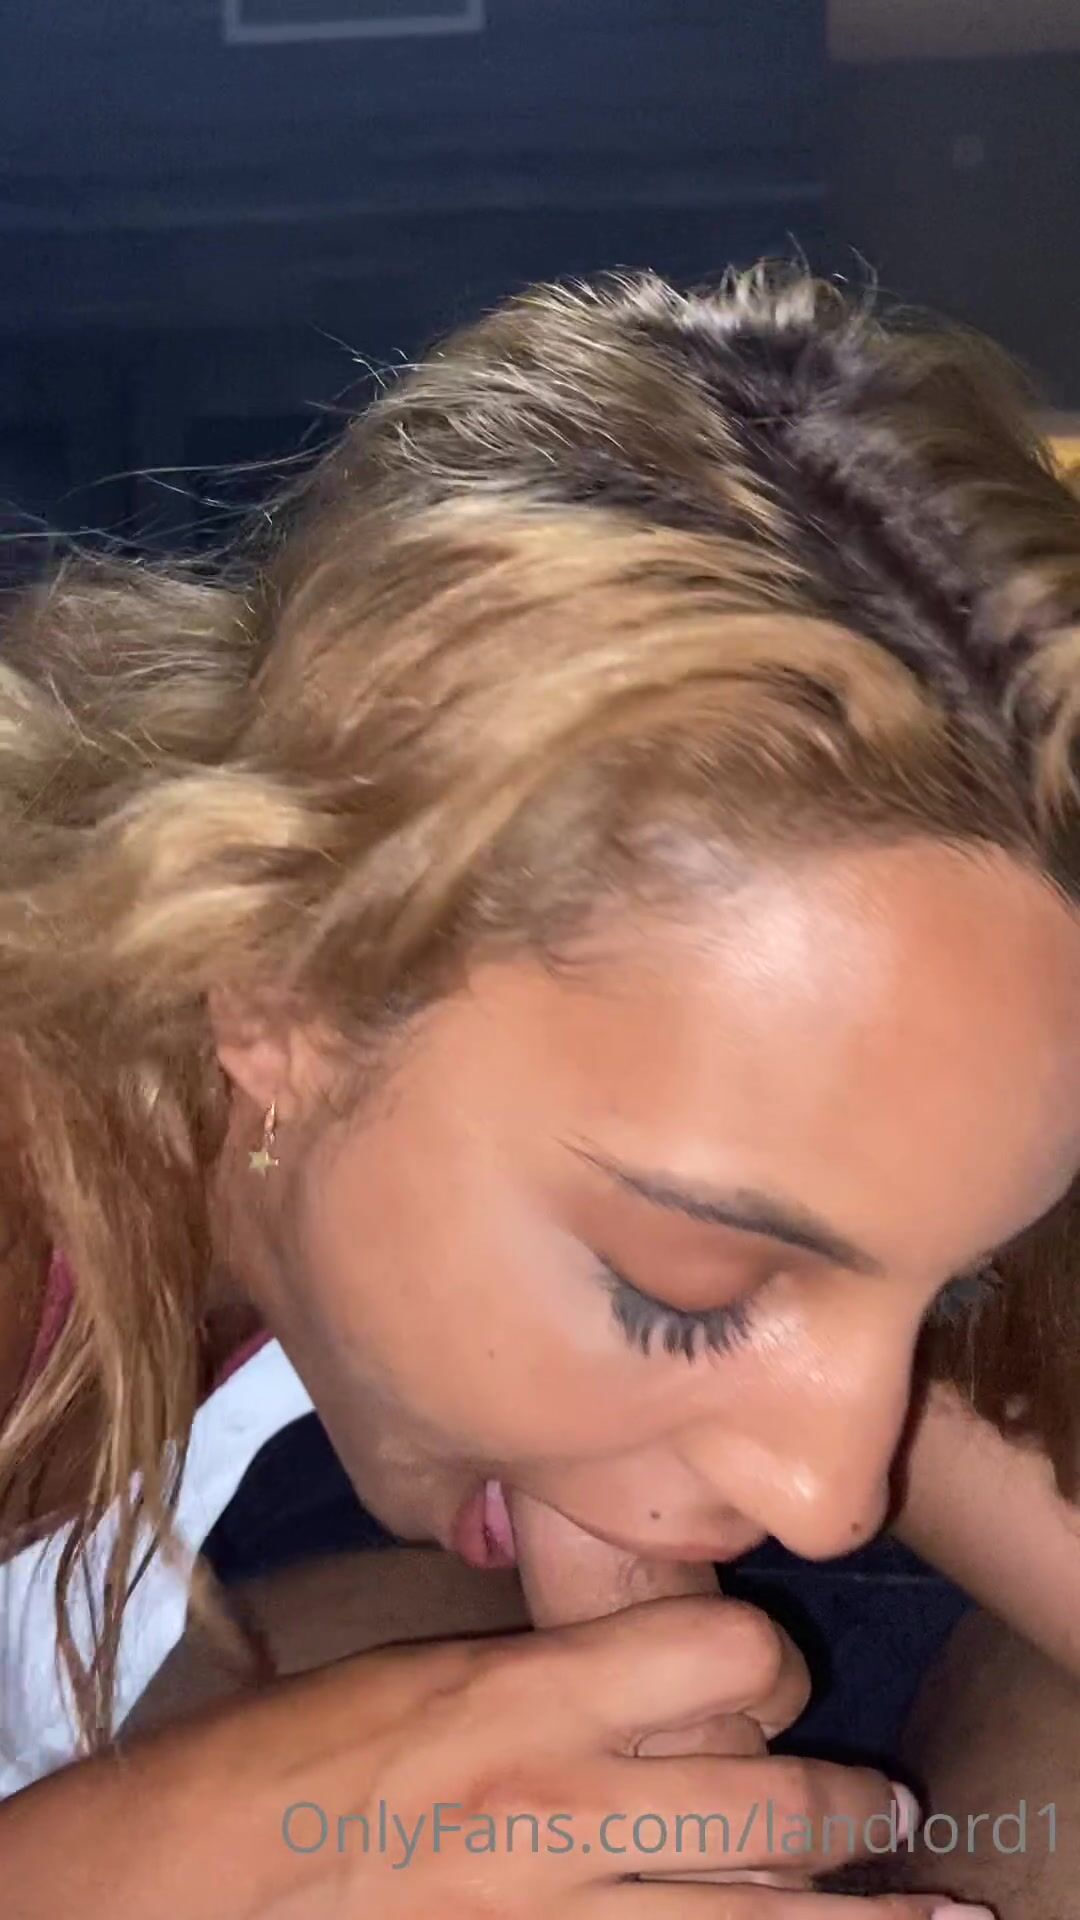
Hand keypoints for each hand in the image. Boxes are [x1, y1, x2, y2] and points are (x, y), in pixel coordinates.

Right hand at [266, 1591, 983, 1915]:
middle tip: (880, 1806)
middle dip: (843, 1805)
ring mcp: (554, 1916)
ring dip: (857, 1917)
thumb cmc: (277, 1769)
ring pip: (757, 1916)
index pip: (722, 1649)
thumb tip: (635, 1675)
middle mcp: (561, 1802)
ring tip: (925, 1918)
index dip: (764, 1660)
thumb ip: (537, 1675)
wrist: (178, 1893)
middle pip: (767, 1797)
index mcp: (524, 1691)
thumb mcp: (413, 1675)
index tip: (767, 1678)